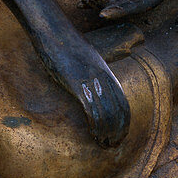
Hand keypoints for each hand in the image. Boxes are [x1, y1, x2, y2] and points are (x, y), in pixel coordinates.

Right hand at [38, 28, 131, 146]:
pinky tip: (93, 135)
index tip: (119, 136)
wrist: (53, 31)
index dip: (124, 123)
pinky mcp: (78, 83)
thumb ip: (91, 72)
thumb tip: (91, 86)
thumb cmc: (64, 44)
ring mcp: (91, 81)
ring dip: (107, 133)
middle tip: (113, 146)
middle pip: (119, 111)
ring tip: (104, 145)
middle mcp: (103, 77)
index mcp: (106, 73)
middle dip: (118, 131)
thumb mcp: (85, 58)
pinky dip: (96, 126)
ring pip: (107, 113)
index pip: (123, 103)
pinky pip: (92, 110)